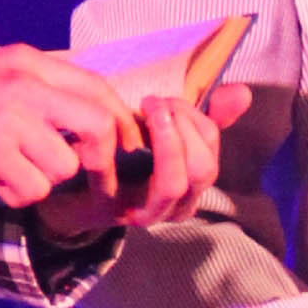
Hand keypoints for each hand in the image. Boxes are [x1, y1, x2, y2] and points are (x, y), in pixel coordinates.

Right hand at [0, 43, 160, 206]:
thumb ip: (38, 88)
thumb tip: (87, 119)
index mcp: (28, 60)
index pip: (98, 88)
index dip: (121, 121)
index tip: (126, 147)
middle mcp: (25, 84)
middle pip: (99, 125)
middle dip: (103, 159)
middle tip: (91, 177)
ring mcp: (9, 118)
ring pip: (66, 166)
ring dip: (46, 180)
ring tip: (14, 170)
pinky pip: (33, 188)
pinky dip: (18, 194)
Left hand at [34, 80, 251, 245]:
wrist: (64, 183)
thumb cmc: (116, 152)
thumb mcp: (161, 126)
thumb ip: (202, 114)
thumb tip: (243, 92)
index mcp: (191, 180)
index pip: (212, 147)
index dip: (196, 117)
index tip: (168, 100)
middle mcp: (177, 204)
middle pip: (204, 168)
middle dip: (183, 128)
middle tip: (155, 104)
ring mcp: (149, 214)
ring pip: (177, 182)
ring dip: (166, 141)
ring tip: (146, 113)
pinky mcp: (117, 214)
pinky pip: (135, 191)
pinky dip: (136, 159)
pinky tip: (120, 135)